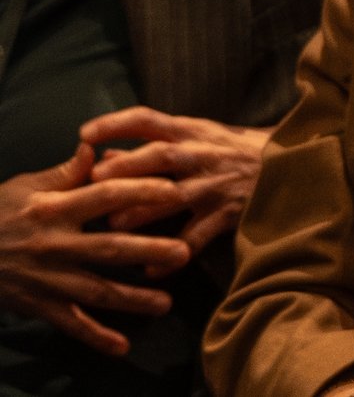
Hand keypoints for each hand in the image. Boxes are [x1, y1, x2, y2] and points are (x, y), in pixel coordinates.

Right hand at [0, 143, 190, 354]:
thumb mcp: (26, 186)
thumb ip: (66, 173)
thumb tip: (96, 147)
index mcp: (55, 208)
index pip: (105, 196)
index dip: (140, 192)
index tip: (175, 191)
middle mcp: (55, 244)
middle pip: (109, 248)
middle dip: (148, 251)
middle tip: (184, 253)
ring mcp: (48, 278)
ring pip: (96, 291)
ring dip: (132, 299)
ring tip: (165, 304)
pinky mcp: (38, 304)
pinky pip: (70, 324)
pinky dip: (95, 337)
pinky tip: (122, 347)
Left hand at [80, 106, 270, 257]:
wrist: (296, 163)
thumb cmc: (237, 150)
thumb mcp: (200, 137)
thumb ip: (154, 144)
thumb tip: (102, 155)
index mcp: (193, 131)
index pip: (149, 119)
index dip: (116, 123)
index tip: (84, 134)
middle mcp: (203, 154)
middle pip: (161, 155)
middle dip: (127, 166)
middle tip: (94, 180)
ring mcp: (217, 185)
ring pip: (176, 196)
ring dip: (143, 211)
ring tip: (113, 227)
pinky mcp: (230, 213)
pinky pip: (199, 236)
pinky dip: (175, 254)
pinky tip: (153, 269)